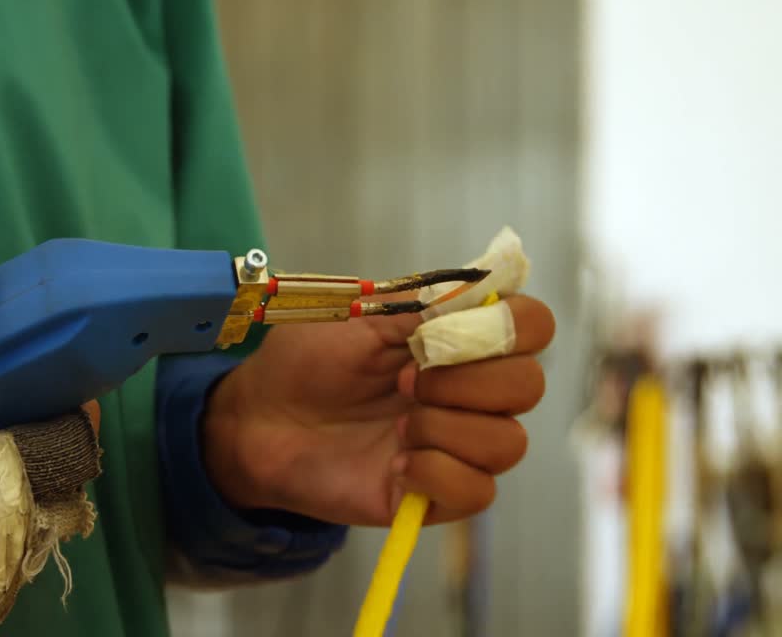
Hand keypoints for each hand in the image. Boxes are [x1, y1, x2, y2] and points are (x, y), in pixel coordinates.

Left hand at [202, 295, 553, 524]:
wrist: (259, 419)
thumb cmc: (306, 362)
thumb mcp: (360, 317)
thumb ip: (425, 309)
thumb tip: (484, 295)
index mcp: (456, 341)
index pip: (532, 326)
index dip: (512, 326)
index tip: (449, 332)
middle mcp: (468, 393)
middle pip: (529, 386)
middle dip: (467, 380)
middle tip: (403, 380)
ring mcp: (456, 445)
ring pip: (509, 443)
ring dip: (447, 428)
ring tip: (396, 424)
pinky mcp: (436, 496)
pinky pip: (478, 492)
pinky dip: (438, 473)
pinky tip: (396, 463)